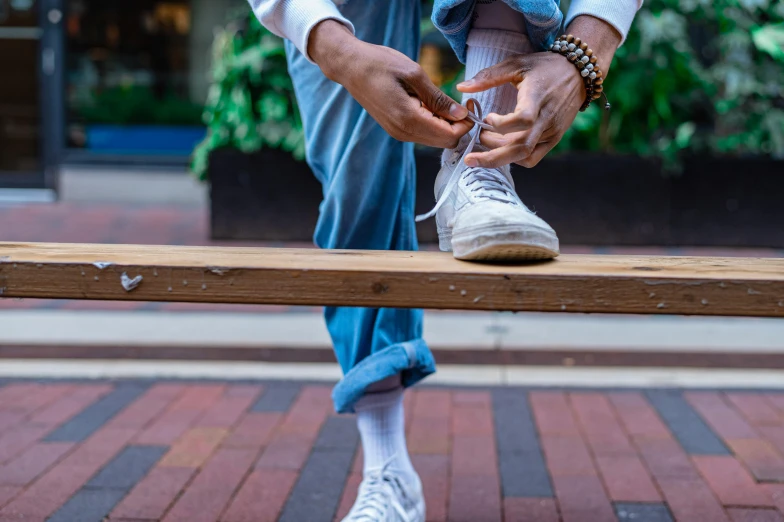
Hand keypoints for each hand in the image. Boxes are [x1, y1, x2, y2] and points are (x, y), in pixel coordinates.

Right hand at [309, 20, 473, 147]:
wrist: (350, 67)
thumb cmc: (379, 64)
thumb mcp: (414, 74)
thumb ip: (438, 98)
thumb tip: (460, 114)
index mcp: (408, 118)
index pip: (449, 136)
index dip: (465, 124)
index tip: (469, 104)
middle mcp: (403, 132)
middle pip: (444, 142)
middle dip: (458, 126)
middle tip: (462, 103)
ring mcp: (398, 133)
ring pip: (435, 140)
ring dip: (446, 125)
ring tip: (444, 101)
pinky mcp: (396, 130)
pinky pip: (423, 134)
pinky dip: (433, 124)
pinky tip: (429, 105)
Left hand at [457, 15, 621, 167]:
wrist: (578, 73)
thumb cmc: (545, 67)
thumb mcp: (517, 64)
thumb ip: (488, 76)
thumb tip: (462, 88)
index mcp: (538, 98)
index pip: (523, 120)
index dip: (501, 125)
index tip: (488, 118)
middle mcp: (547, 119)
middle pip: (520, 148)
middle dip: (491, 157)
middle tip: (471, 154)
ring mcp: (552, 132)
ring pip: (524, 155)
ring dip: (500, 156)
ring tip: (485, 143)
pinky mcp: (554, 139)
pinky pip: (532, 158)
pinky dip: (514, 158)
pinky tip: (502, 147)